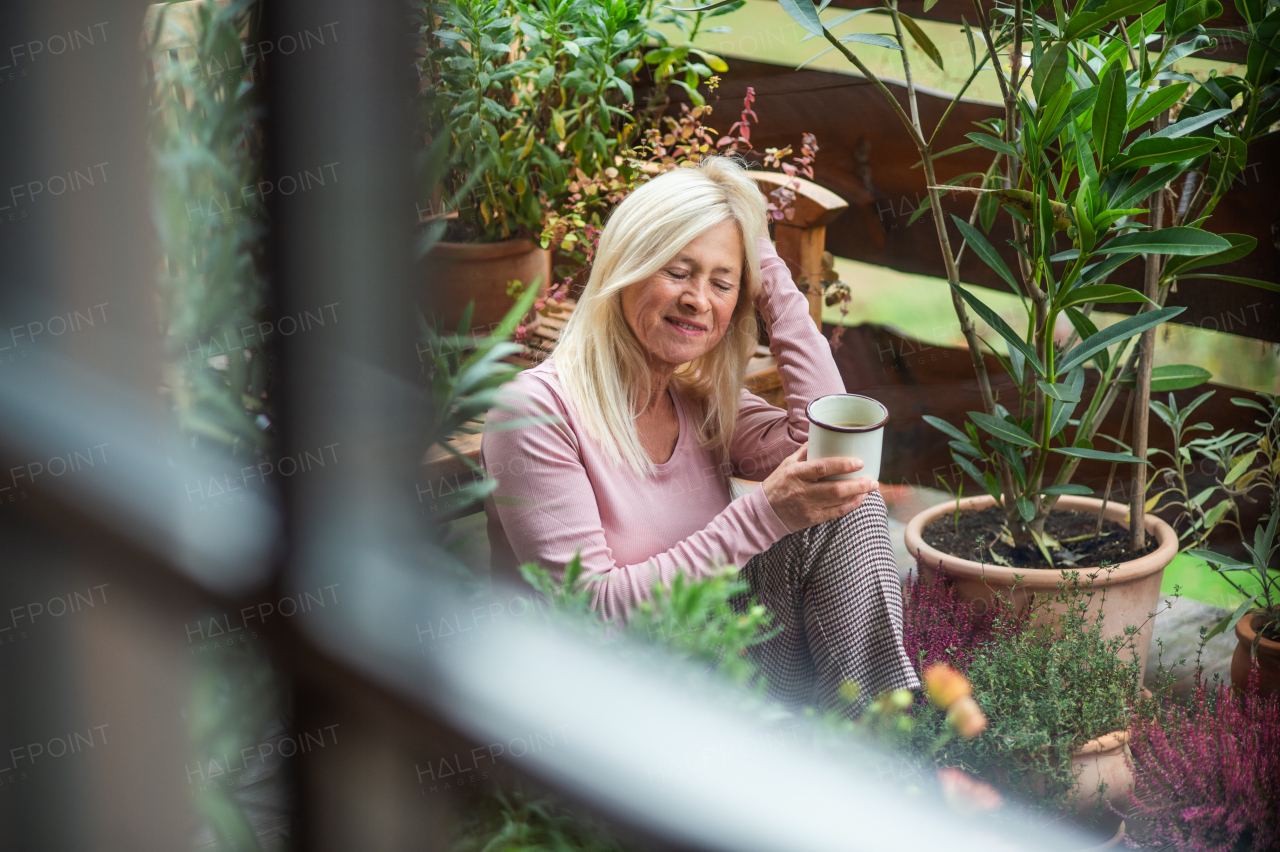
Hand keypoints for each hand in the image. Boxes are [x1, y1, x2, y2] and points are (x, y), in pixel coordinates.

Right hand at [761, 443, 878, 533]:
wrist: (764, 512)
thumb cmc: (777, 484)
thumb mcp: (787, 464)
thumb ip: (805, 452)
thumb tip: (822, 436)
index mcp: (795, 473)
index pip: (822, 468)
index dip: (842, 465)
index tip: (859, 462)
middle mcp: (802, 491)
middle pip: (835, 489)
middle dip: (858, 484)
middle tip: (873, 480)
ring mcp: (808, 507)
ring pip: (838, 502)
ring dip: (858, 495)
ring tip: (871, 487)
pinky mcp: (812, 519)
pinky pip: (836, 513)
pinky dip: (851, 506)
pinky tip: (860, 499)